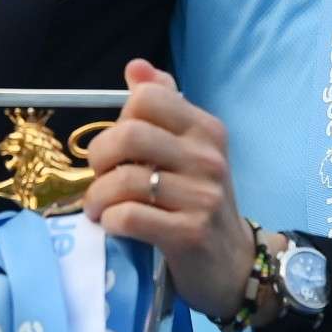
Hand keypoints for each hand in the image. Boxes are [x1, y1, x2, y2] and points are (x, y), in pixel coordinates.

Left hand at [82, 59, 257, 317]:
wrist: (233, 264)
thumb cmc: (199, 203)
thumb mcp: (188, 150)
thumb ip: (163, 106)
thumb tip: (136, 67)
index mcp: (205, 129)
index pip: (147, 98)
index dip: (120, 120)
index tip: (119, 147)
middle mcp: (207, 156)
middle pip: (129, 134)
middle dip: (100, 157)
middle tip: (99, 177)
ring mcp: (202, 196)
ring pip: (124, 179)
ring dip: (98, 196)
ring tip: (99, 207)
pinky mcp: (190, 233)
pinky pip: (130, 217)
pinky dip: (111, 220)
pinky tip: (114, 225)